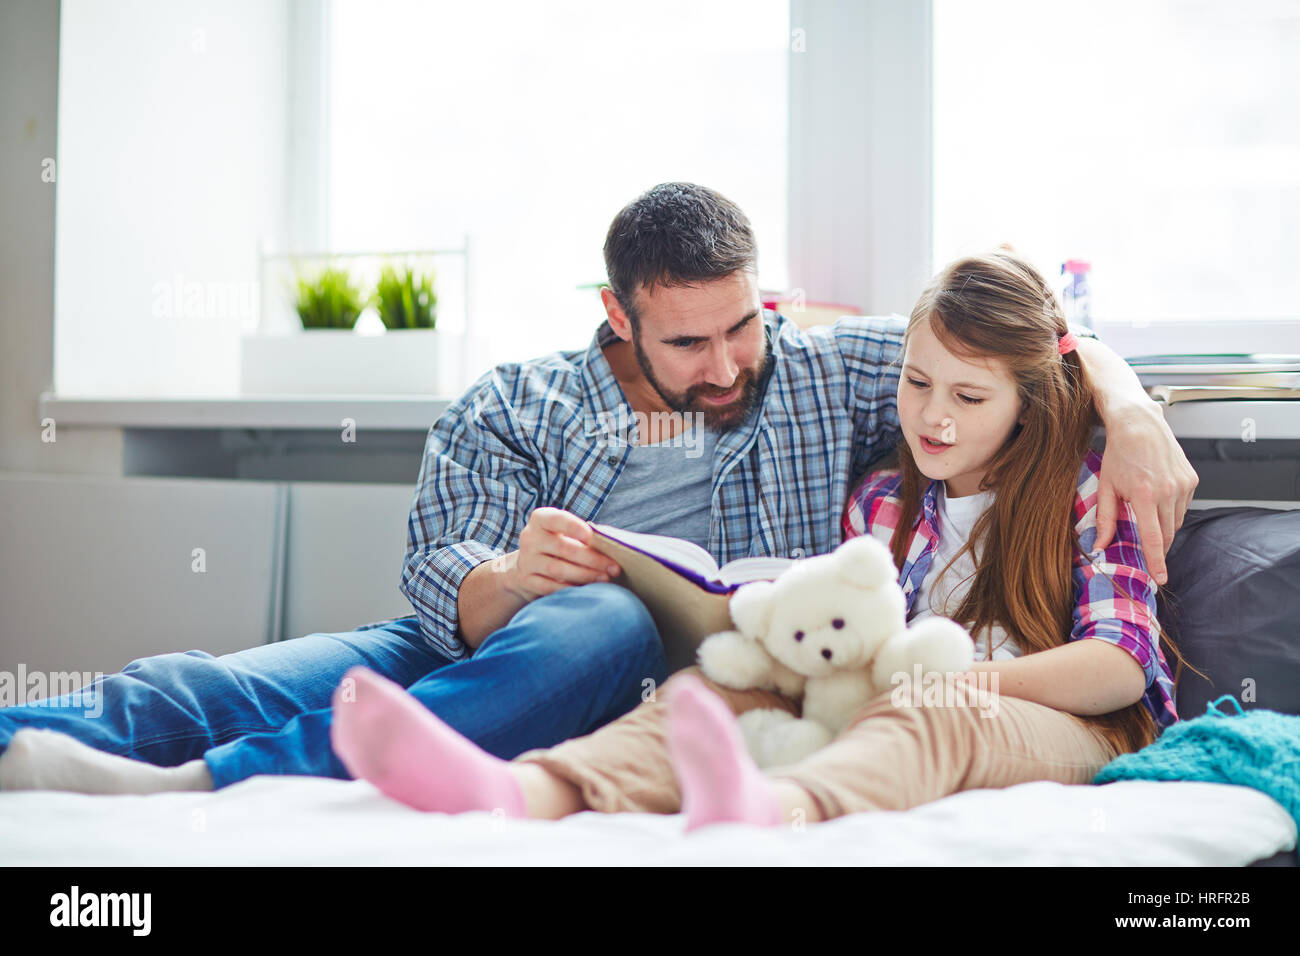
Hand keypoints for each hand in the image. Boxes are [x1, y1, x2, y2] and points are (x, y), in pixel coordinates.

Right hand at [505, 507, 621, 601]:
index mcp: (540, 519)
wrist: (528, 564)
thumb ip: (582, 535)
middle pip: (563, 548)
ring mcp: (526, 560)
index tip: (591, 537)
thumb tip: (610, 546)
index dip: (573, 527)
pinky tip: (587, 590)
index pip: (555, 519)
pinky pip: (550, 587)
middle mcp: (529, 538)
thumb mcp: (564, 532)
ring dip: (585, 575)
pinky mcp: (526, 580)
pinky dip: (570, 589)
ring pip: (558, 569)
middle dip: (592, 559)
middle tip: (614, 568)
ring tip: (606, 579)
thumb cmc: (558, 544)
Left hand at [1094, 403, 1198, 584]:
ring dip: (1164, 528)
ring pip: (1176, 521)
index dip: (1157, 561)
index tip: (1160, 578)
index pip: (1154, 538)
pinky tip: (1158, 501)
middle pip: (1167, 534)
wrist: (1139, 423)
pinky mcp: (1191, 479)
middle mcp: (1169, 491)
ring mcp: (1183, 485)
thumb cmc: (1119, 454)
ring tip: (1148, 517)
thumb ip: (1105, 519)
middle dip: (1159, 548)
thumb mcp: (1106, 487)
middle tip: (1150, 557)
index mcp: (1145, 495)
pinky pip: (1183, 506)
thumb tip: (1100, 546)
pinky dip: (1171, 511)